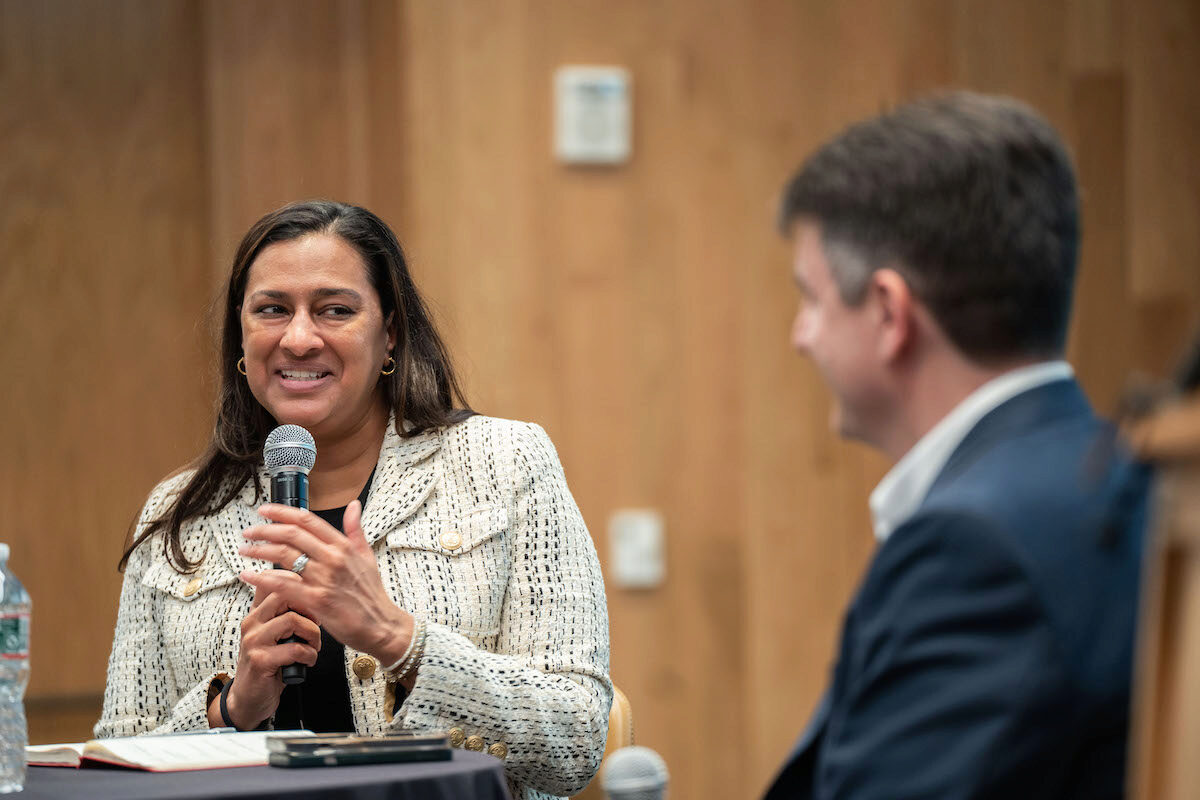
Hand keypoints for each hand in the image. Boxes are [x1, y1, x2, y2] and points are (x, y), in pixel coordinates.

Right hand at [224, 578, 319, 728]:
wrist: (249, 698)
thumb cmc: (269, 665)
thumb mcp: (275, 635)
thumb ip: (285, 614)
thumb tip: (311, 593)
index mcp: (257, 613)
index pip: (273, 581)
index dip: (298, 584)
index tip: (313, 599)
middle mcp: (252, 622)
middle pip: (284, 594)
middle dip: (309, 607)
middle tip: (316, 623)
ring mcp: (253, 640)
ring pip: (292, 620)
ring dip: (312, 634)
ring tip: (313, 645)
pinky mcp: (260, 660)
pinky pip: (295, 648)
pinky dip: (309, 655)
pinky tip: (308, 660)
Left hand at [237, 501, 414, 666]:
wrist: (380, 625)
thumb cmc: (371, 593)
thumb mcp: (367, 556)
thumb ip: (355, 530)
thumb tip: (353, 505)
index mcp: (343, 546)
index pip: (308, 521)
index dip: (282, 513)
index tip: (265, 511)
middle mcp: (333, 558)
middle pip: (292, 535)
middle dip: (265, 530)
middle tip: (249, 531)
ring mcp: (324, 579)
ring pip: (284, 556)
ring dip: (259, 551)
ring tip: (245, 550)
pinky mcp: (316, 600)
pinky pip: (284, 585)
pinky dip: (263, 578)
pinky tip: (249, 575)